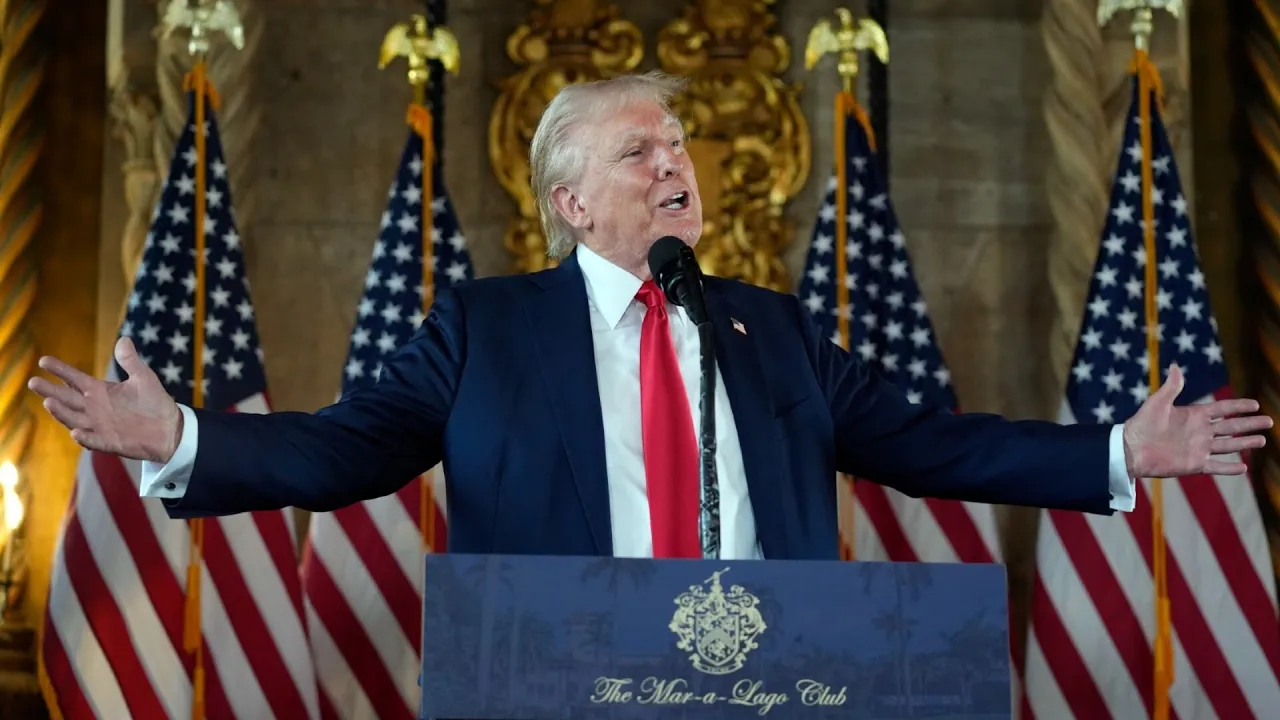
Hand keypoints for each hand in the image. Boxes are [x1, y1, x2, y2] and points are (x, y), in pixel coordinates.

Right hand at [28, 337, 182, 462]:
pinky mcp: (109, 442)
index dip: (60, 370)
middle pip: (67, 398)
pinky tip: (76, 432)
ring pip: (74, 418)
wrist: (169, 429)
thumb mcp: (143, 378)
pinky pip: (93, 441)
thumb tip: (124, 339)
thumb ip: (130, 361)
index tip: (44, 360)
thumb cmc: (155, 403)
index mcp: (101, 391)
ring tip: (49, 403)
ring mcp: (100, 426)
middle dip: (50, 390)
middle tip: (33, 381)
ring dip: (61, 412)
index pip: (75, 379)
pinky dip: (84, 438)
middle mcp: (95, 408)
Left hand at [1122, 364, 1271, 477]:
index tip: (1255, 404)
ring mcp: (1198, 449)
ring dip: (1245, 443)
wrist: (1131, 449)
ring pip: (1228, 445)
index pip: (1222, 409)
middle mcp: (1200, 432)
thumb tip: (1176, 365)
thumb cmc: (1142, 424)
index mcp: (1193, 415)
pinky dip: (1230, 468)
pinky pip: (1216, 466)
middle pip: (1231, 426)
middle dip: (1250, 424)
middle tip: (1269, 421)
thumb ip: (1172, 387)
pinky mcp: (1194, 465)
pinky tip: (1244, 467)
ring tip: (1262, 440)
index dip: (1238, 406)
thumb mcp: (1157, 402)